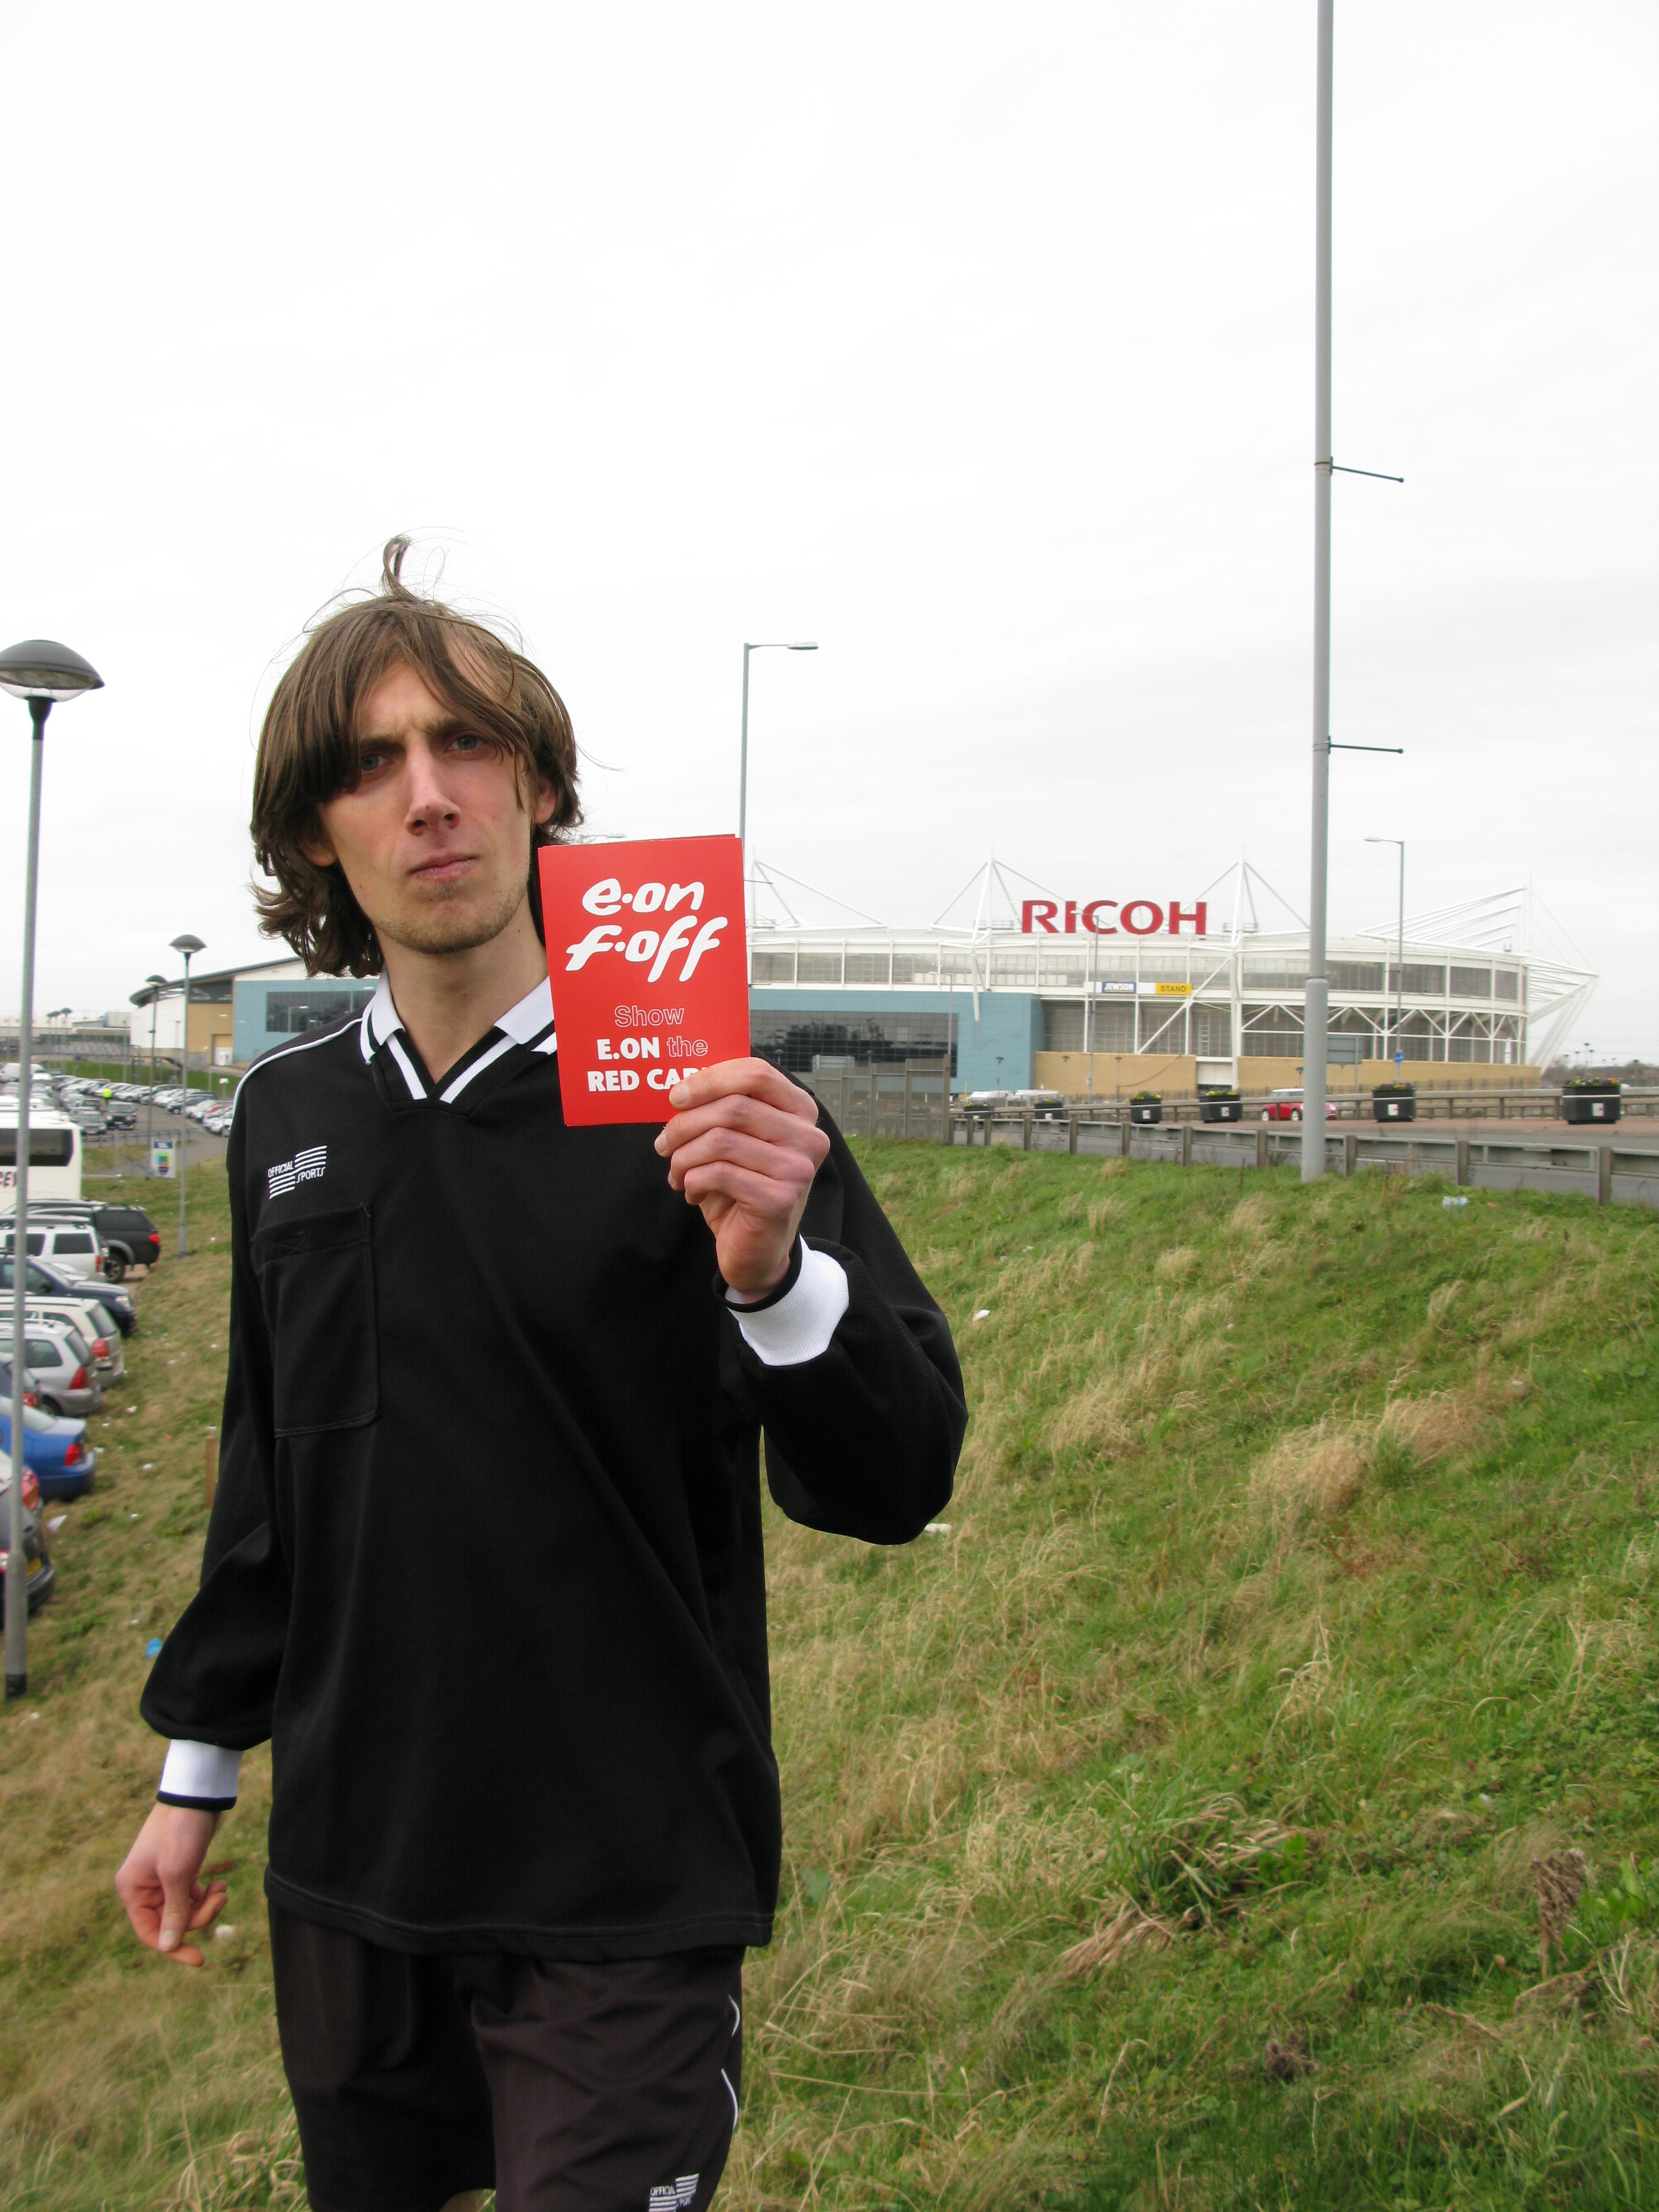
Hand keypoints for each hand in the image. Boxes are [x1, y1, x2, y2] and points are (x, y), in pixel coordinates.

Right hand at [114, 1803, 227, 1967]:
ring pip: (184, 1911)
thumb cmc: (181, 1831)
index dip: (174, 1948)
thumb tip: (167, 1947)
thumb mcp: (177, 1873)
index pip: (150, 1933)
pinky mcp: (179, 1872)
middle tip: (220, 1899)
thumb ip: (173, 1912)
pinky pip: (191, 1898)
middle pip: (171, 1923)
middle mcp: (143, 1888)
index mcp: (132, 1890)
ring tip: (222, 1889)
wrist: (196, 1796)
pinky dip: (206, 1895)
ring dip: (206, 1906)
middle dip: (198, 1917)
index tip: (199, 1959)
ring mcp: (161, 1881)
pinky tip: (220, 1884)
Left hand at [655, 1058, 829, 1295]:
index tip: (677, 1097)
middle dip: (686, 1123)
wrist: (757, 1251)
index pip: (755, 1074)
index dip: (709, 1080)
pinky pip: (718, 1174)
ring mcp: (797, 1169)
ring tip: (675, 1171)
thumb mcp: (735, 1140)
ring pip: (721, 1140)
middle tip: (664, 1143)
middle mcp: (807, 1136)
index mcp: (799, 1111)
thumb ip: (723, 1108)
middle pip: (734, 1106)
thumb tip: (682, 1088)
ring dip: (683, 1156)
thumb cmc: (741, 1187)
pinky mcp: (779, 1199)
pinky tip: (692, 1193)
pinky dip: (693, 1181)